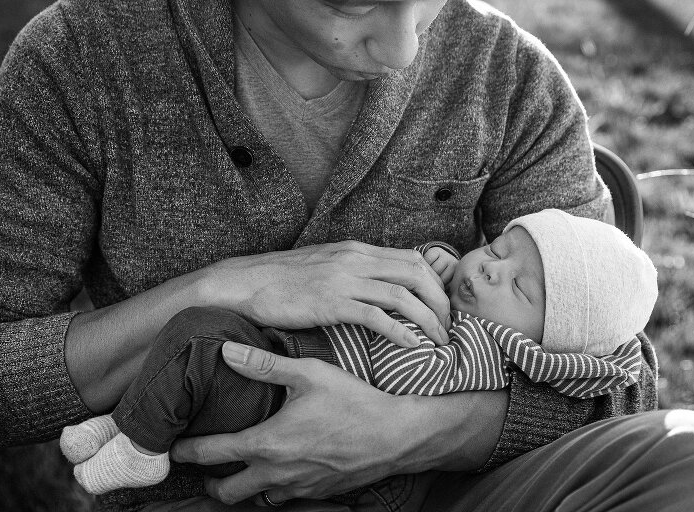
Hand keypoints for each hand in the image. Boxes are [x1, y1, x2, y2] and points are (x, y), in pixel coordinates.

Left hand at [170, 342, 427, 503]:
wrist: (397, 436)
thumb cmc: (354, 402)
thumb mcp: (309, 374)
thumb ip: (264, 364)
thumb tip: (227, 351)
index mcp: (267, 444)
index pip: (211, 453)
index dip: (186, 452)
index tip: (171, 449)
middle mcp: (277, 474)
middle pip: (226, 492)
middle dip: (209, 482)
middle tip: (206, 467)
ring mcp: (298, 488)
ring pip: (256, 499)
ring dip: (243, 486)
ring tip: (243, 466)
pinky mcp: (318, 493)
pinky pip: (285, 497)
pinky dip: (274, 487)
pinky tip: (282, 467)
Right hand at [196, 241, 450, 346]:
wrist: (244, 283)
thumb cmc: (282, 280)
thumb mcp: (325, 266)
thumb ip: (354, 271)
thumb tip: (379, 287)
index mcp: (356, 250)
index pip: (412, 259)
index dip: (436, 284)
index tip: (442, 307)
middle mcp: (355, 259)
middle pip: (417, 274)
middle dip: (441, 302)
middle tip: (448, 327)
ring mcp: (343, 279)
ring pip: (403, 294)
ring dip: (428, 319)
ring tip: (439, 341)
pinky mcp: (330, 302)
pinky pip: (376, 315)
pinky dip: (401, 332)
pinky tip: (413, 346)